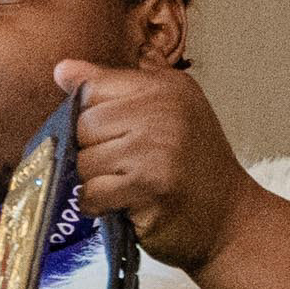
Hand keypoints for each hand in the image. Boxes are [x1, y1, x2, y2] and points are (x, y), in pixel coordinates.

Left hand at [54, 57, 257, 269]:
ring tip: (130, 186)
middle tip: (127, 167)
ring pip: (83, 162)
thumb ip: (111, 87)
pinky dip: (99, 206)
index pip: (91, 88)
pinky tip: (125, 204)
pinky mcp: (148, 186)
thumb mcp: (163, 111)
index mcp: (164, 87)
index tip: (115, 136)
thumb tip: (62, 69)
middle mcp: (163, 111)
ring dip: (97, 182)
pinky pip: (91, 193)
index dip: (90, 118)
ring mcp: (156, 148)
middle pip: (83, 126)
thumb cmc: (189, 166)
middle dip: (93, 153)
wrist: (228, 219)